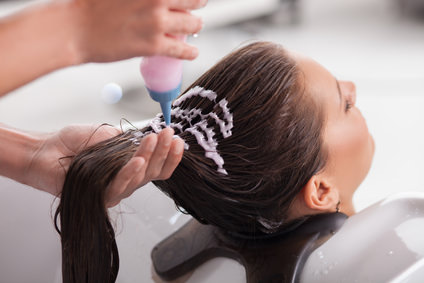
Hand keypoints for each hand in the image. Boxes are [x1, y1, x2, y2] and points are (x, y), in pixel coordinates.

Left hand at [26, 125, 183, 205]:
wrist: (45, 150)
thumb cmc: (73, 142)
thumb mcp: (107, 134)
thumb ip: (129, 140)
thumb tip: (151, 136)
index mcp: (130, 165)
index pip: (157, 165)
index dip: (169, 154)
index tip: (176, 138)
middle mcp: (126, 180)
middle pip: (154, 172)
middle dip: (164, 152)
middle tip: (168, 135)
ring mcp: (115, 190)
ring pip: (141, 179)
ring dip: (150, 157)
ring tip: (154, 140)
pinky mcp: (101, 197)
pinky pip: (121, 187)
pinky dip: (130, 173)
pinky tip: (138, 160)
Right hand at [69, 0, 205, 62]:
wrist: (74, 28)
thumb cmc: (90, 4)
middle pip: (194, 0)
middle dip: (197, 3)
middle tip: (198, 5)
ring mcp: (157, 22)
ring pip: (193, 24)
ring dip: (197, 25)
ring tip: (196, 26)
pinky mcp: (153, 45)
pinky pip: (181, 49)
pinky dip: (190, 52)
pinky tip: (193, 52)